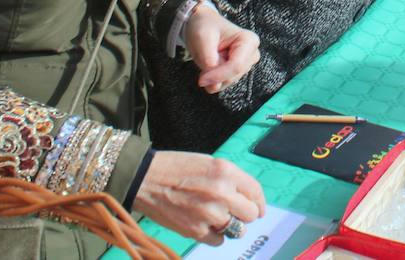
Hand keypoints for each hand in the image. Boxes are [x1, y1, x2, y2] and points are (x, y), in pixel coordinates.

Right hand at [133, 151, 265, 245]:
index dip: (259, 202)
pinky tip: (204, 223)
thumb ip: (230, 179)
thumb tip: (247, 197)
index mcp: (225, 172)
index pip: (256, 192)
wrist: (145, 179)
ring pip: (237, 230)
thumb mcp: (208, 163)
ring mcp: (209, 214)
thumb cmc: (175, 168)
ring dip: (230, 225)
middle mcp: (221, 193)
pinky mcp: (196, 231)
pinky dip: (214, 235)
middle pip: (251, 214)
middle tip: (234, 211)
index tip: (258, 208)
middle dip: (245, 213)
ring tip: (216, 216)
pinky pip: (219, 241)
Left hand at [184, 1, 259, 94]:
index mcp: (249, 41)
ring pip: (227, 82)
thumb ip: (209, 60)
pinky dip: (213, 79)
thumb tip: (215, 85)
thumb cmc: (205, 27)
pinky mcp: (238, 72)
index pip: (236, 66)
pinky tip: (210, 64)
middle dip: (214, 74)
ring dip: (213, 75)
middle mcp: (252, 54)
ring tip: (208, 57)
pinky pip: (223, 84)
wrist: (203, 24)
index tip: (201, 79)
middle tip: (203, 58)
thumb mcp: (202, 38)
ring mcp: (246, 64)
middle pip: (233, 76)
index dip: (218, 75)